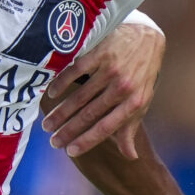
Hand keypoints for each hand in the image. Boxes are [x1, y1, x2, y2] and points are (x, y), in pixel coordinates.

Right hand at [40, 18, 163, 158]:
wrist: (147, 38)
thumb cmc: (142, 74)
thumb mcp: (142, 101)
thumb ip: (131, 128)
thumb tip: (130, 156)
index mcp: (134, 102)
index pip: (107, 127)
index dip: (88, 140)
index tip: (70, 152)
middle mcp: (123, 87)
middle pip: (90, 114)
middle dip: (69, 130)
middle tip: (53, 142)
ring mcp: (111, 69)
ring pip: (80, 96)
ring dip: (61, 112)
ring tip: (47, 125)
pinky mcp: (101, 52)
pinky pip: (76, 70)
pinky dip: (62, 83)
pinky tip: (51, 94)